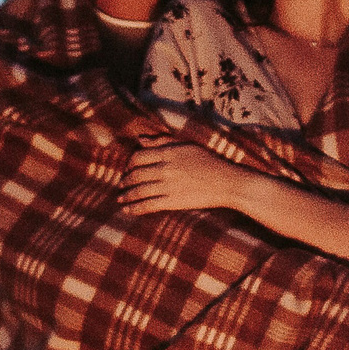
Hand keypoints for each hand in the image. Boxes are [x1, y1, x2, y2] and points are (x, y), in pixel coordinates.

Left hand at [120, 143, 252, 216]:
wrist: (227, 182)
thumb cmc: (210, 162)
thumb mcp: (187, 146)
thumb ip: (163, 141)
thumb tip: (140, 140)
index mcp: (168, 153)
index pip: (138, 156)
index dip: (129, 164)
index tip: (128, 169)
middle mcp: (165, 168)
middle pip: (135, 174)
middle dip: (125, 181)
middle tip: (121, 185)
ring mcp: (168, 186)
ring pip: (138, 191)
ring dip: (126, 196)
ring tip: (120, 199)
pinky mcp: (172, 202)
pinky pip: (148, 205)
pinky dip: (135, 208)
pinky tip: (128, 210)